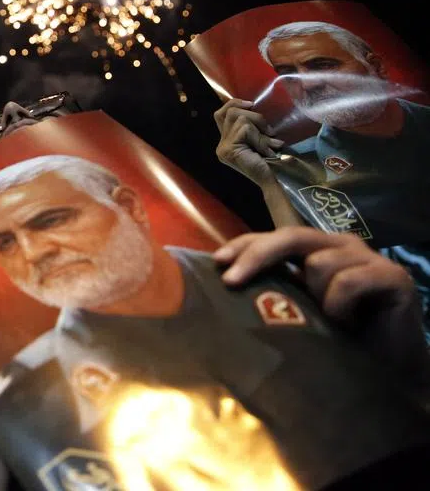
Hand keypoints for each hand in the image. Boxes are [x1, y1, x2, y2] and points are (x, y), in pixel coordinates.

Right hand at [213, 99, 283, 188]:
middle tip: (269, 131)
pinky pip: (245, 129)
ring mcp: (223, 147)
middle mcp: (221, 144)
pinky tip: (268, 150)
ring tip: (271, 143)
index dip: (234, 104)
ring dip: (260, 129)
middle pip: (230, 112)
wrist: (272, 181)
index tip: (252, 105)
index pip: (220, 114)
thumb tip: (251, 106)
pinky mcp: (229, 148)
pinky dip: (260, 138)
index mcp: (226, 141)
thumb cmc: (270, 161)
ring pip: (241, 119)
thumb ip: (250, 126)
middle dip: (254, 116)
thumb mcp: (258, 139)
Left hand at [214, 227, 429, 381]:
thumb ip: (274, 290)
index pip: (272, 236)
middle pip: (290, 236)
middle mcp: (339, 246)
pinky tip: (348, 323)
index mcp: (314, 250)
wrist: (390, 372)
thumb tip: (223, 284)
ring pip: (319, 263)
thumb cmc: (338, 341)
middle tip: (231, 282)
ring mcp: (368, 257)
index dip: (244, 245)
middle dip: (256, 256)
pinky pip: (347, 283)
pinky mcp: (392, 275)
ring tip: (330, 321)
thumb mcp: (297, 311)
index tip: (216, 263)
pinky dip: (340, 307)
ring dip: (317, 298)